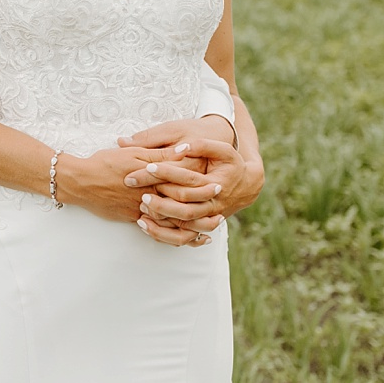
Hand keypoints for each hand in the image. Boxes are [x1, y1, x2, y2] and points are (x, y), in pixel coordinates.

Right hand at [57, 141, 221, 229]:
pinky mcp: (132, 218)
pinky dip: (172, 235)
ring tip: (209, 229)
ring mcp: (140, 208)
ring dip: (191, 226)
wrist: (79, 181)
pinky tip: (186, 239)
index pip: (182, 180)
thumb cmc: (105, 162)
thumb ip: (160, 153)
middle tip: (220, 213)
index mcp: (151, 174)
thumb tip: (184, 149)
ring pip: (170, 220)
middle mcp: (148, 193)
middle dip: (201, 209)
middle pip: (180, 202)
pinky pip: (156, 229)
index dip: (200, 184)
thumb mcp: (133, 152)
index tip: (218, 185)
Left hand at [123, 118, 262, 236]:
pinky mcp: (200, 226)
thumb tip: (180, 148)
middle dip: (160, 201)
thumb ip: (202, 145)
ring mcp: (207, 218)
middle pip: (184, 207)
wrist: (245, 185)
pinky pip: (181, 237)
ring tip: (139, 210)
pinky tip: (144, 225)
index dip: (167, 172)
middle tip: (138, 191)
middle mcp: (213, 203)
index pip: (188, 179)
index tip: (147, 166)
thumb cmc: (229, 163)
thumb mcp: (222, 148)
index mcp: (217, 182)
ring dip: (160, 220)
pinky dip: (163, 233)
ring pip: (182, 225)